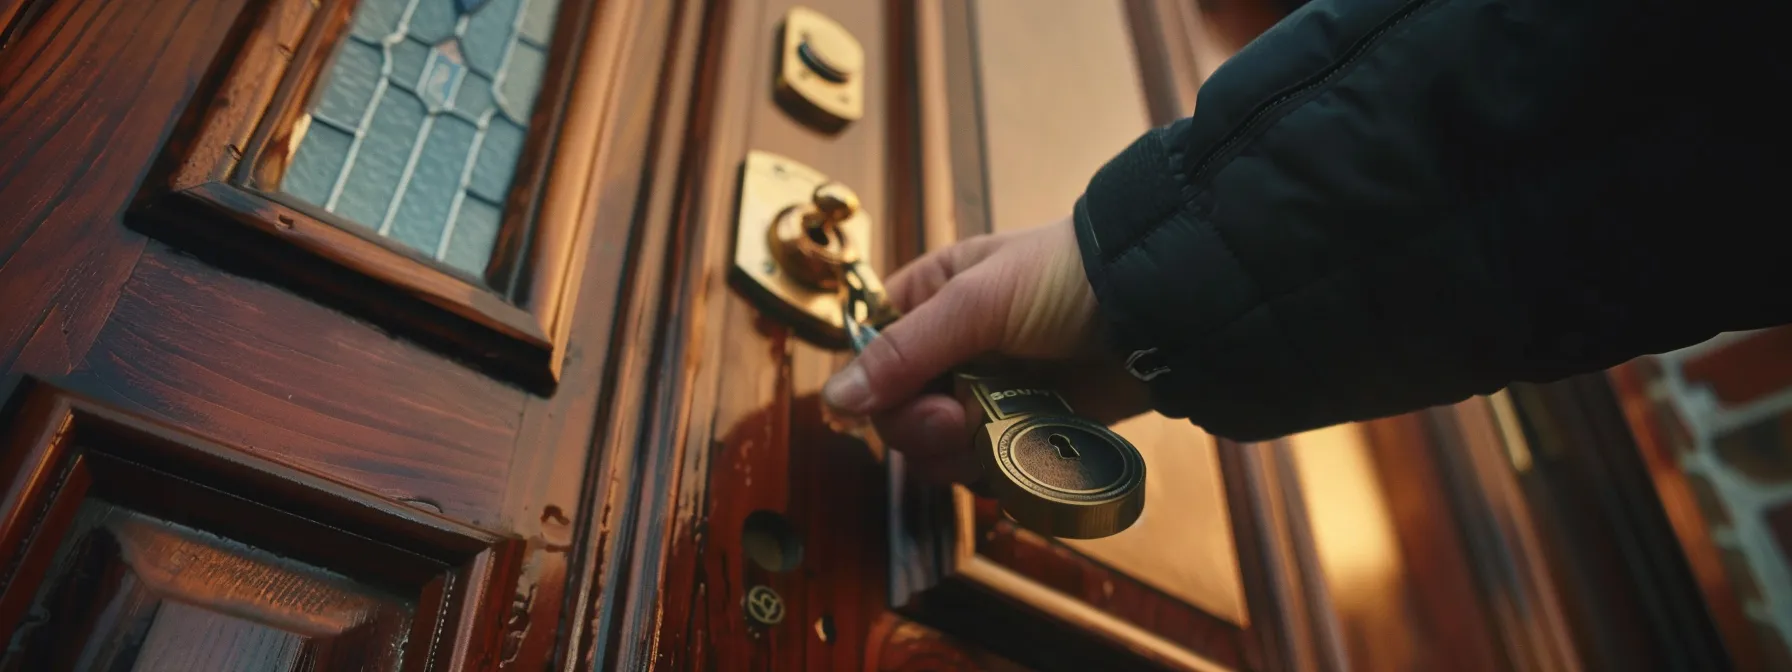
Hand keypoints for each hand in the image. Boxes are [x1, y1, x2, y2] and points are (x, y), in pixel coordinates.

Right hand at [822, 216, 1151, 483]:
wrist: (1155, 308)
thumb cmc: (1065, 277)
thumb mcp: (976, 301)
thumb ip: (906, 352)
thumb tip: (836, 398)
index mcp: (929, 302)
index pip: (870, 358)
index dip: (874, 387)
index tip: (898, 399)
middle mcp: (951, 352)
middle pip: (899, 416)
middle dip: (923, 428)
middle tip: (957, 419)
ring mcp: (990, 395)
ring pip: (941, 453)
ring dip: (963, 453)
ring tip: (1002, 432)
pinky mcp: (1028, 432)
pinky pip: (990, 470)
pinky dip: (1003, 469)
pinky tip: (1027, 449)